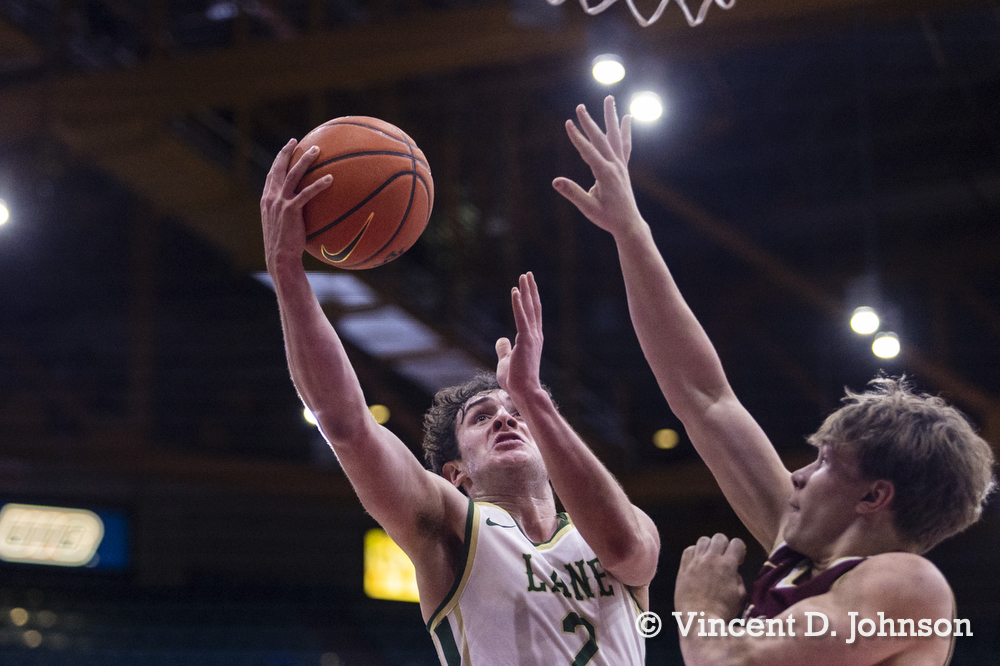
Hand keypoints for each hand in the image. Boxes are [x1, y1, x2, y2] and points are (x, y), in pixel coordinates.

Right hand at [260, 139, 332, 272]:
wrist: (280, 257)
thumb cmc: (285, 246)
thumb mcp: (282, 226)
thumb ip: (289, 213)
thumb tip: (303, 210)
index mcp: (267, 199)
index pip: (272, 174)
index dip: (278, 159)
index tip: (286, 148)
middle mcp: (271, 197)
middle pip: (279, 168)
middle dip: (287, 152)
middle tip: (296, 141)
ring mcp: (280, 203)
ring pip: (293, 175)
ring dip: (305, 161)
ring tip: (316, 151)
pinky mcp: (291, 210)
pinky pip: (307, 193)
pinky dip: (318, 184)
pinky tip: (330, 178)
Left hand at [495, 272, 543, 399]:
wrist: (524, 392)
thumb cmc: (515, 380)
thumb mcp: (505, 361)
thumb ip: (504, 348)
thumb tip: (501, 339)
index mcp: (532, 339)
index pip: (532, 314)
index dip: (529, 299)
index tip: (526, 285)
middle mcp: (535, 335)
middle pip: (534, 307)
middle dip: (530, 289)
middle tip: (528, 274)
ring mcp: (532, 337)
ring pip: (530, 308)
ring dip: (526, 291)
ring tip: (524, 276)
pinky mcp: (525, 340)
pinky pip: (521, 318)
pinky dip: (518, 303)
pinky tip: (515, 291)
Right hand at [553, 95, 642, 238]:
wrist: (629, 224)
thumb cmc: (607, 218)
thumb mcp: (588, 207)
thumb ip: (573, 193)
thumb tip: (555, 181)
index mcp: (605, 174)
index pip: (588, 151)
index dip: (577, 137)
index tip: (567, 123)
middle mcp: (615, 166)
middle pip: (600, 139)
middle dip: (589, 122)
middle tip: (579, 106)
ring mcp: (621, 165)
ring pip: (614, 136)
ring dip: (611, 117)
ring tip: (609, 99)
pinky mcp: (623, 168)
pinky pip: (624, 145)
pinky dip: (625, 131)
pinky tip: (626, 118)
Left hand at [675, 534, 747, 620]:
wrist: (699, 619)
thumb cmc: (722, 611)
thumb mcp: (740, 596)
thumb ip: (739, 579)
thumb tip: (734, 572)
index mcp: (727, 565)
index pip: (737, 543)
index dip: (740, 550)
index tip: (738, 560)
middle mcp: (711, 559)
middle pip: (719, 537)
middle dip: (725, 545)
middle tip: (724, 559)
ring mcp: (695, 562)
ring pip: (703, 540)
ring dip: (709, 547)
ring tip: (710, 559)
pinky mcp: (683, 568)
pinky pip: (688, 550)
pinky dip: (694, 553)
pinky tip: (697, 563)